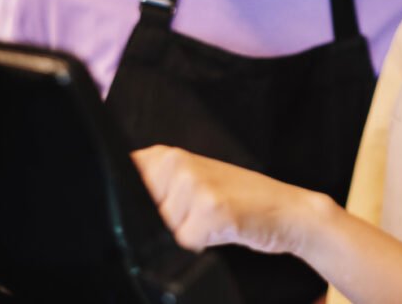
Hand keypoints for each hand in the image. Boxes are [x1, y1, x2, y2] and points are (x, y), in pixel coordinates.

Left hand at [131, 145, 330, 254]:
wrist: (287, 209)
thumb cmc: (238, 199)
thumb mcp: (190, 182)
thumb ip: (154, 188)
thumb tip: (114, 211)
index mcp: (166, 154)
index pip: (123, 185)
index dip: (139, 207)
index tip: (167, 208)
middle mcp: (177, 162)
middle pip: (141, 214)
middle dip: (164, 224)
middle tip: (198, 215)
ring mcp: (194, 184)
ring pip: (162, 231)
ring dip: (185, 236)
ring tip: (211, 220)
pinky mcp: (211, 209)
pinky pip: (186, 243)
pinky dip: (202, 246)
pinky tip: (222, 229)